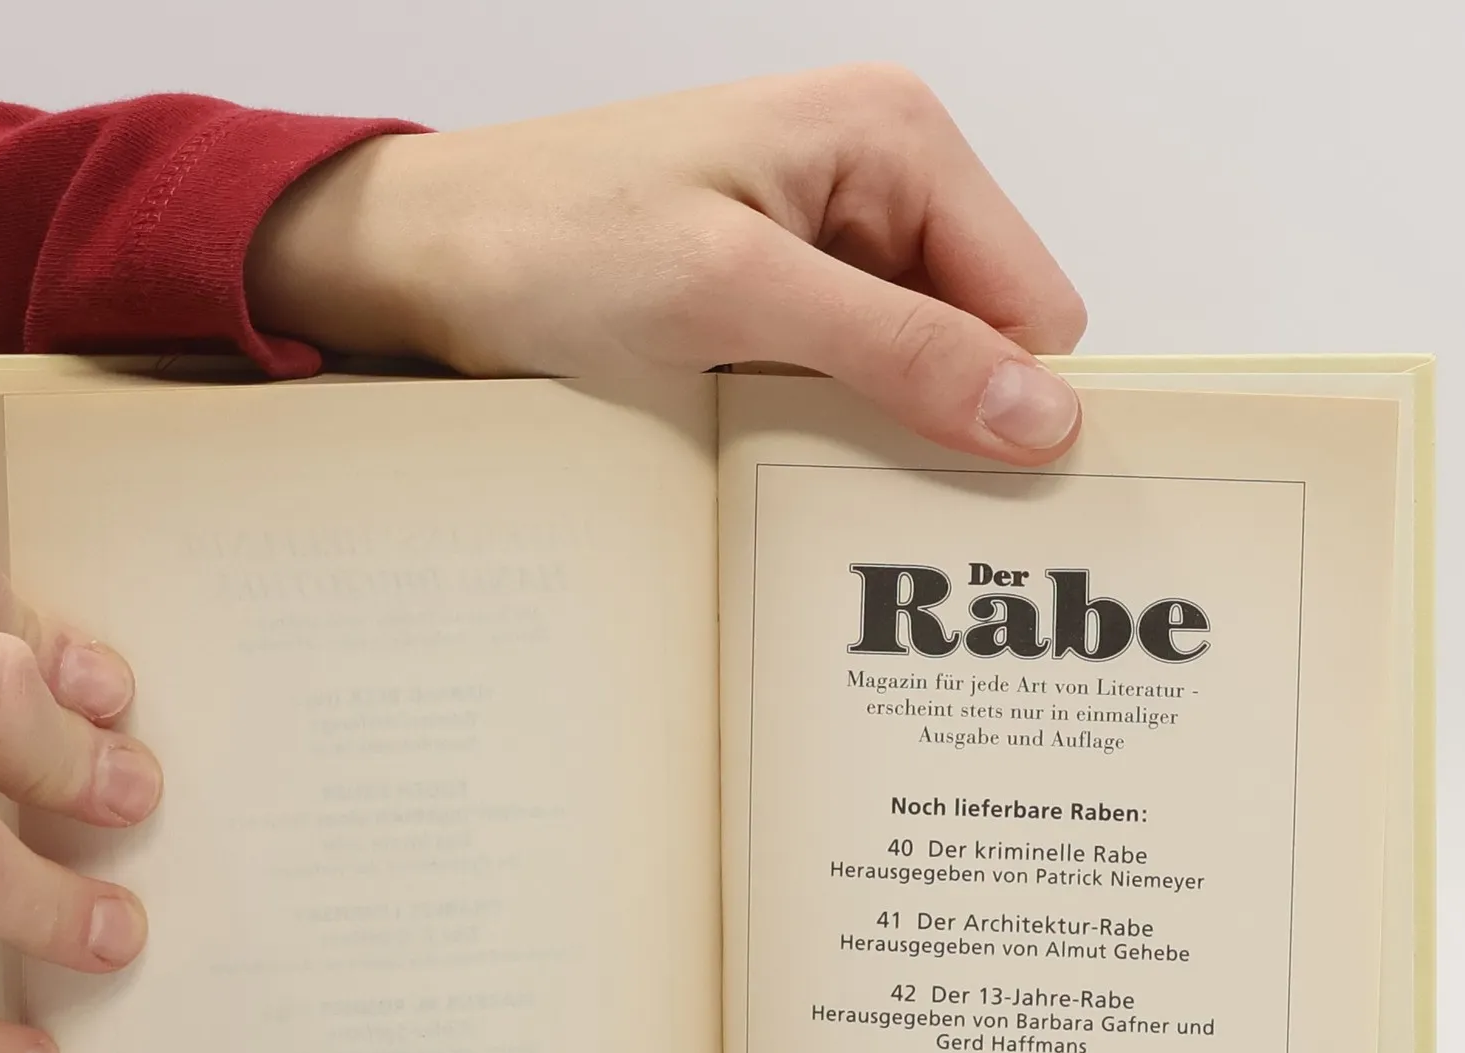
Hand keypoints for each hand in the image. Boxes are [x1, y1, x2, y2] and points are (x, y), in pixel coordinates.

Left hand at [247, 65, 1086, 462]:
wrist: (422, 255)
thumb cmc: (548, 242)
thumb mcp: (733, 295)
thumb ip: (896, 350)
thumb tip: (1043, 417)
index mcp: (895, 137)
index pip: (1032, 306)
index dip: (1009, 407)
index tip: (965, 502)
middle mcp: (877, 178)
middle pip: (980, 342)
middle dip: (939, 424)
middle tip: (856, 495)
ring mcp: (826, 239)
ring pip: (915, 374)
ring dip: (871, 436)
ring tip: (795, 474)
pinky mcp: (777, 294)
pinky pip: (847, 381)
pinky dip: (820, 429)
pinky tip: (766, 456)